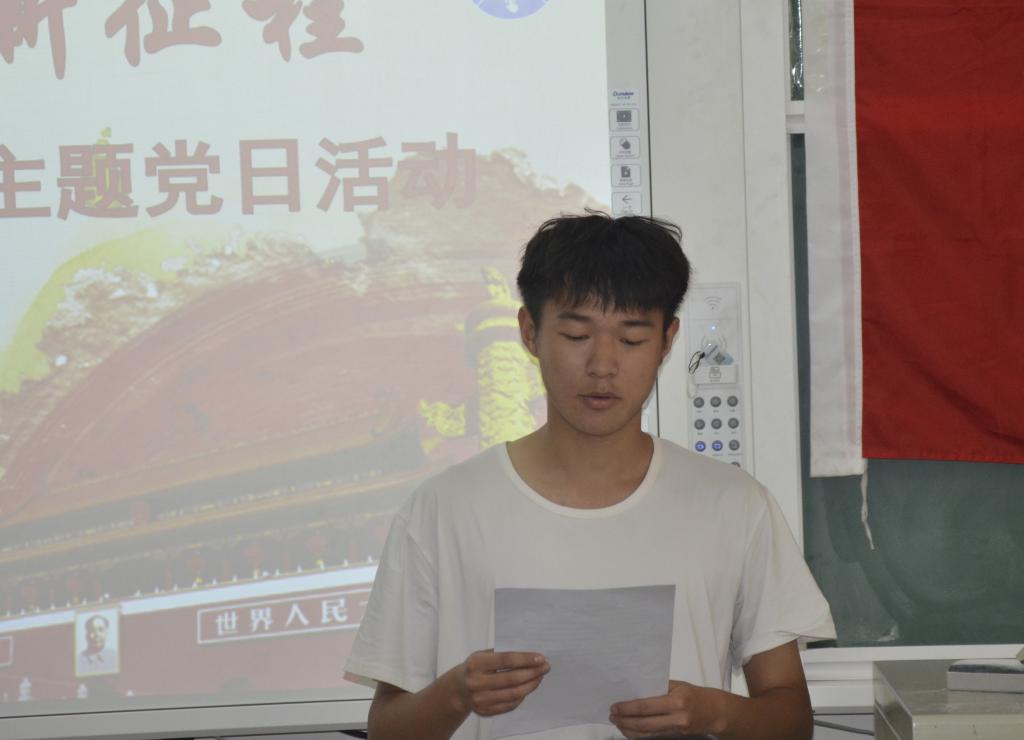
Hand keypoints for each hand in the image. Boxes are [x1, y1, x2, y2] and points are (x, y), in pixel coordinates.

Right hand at [452, 649, 548, 717]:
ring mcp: (480, 699)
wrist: (458, 689)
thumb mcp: (482, 654)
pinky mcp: (485, 711)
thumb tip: (529, 655)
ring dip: (531, 684)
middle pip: (512, 678)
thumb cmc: (475, 667)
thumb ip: (501, 653)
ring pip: (514, 693)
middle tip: (545, 667)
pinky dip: (522, 696)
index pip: (506, 660)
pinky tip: (528, 687)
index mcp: (476, 664)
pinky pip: (510, 704)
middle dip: (533, 672)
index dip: (525, 659)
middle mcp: (476, 682)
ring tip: (540, 677)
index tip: (540, 658)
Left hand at [609, 680, 725, 738]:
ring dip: (629, 729)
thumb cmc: (695, 694)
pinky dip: (639, 734)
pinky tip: (630, 730)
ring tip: (617, 723)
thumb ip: (658, 687)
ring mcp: (676, 729)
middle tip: (612, 716)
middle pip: (644, 723)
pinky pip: (653, 736)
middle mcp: (676, 717)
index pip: (646, 706)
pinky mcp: (675, 735)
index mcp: (675, 701)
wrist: (716, 712)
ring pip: (647, 733)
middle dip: (625, 720)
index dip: (627, 708)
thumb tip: (635, 689)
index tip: (615, 707)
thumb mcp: (678, 685)